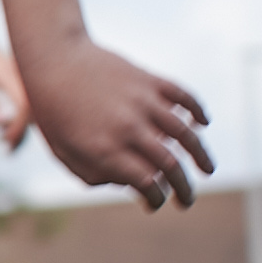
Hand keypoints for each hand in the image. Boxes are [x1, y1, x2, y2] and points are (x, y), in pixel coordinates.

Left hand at [0, 14, 32, 147]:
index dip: (19, 128)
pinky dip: (16, 116)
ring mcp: (24, 77)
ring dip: (19, 126)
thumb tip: (1, 121)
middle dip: (22, 132)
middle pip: (36, 109)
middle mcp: (23, 75)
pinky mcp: (21, 81)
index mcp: (11, 74)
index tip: (6, 142)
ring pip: (33, 107)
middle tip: (6, 149)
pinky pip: (26, 102)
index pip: (26, 106)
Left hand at [21, 35, 210, 211]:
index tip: (156, 203)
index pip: (144, 183)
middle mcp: (127, 128)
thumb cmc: (54, 111)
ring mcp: (142, 102)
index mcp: (103, 149)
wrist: (53, 59)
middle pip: (169, 164)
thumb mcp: (63, 150)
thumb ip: (93, 173)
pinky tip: (203, 123)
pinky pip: (184, 97)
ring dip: (201, 155)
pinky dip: (197, 110)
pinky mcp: (149, 80)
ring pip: (186, 134)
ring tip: (208, 170)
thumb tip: (129, 184)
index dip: (155, 198)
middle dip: (184, 189)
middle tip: (187, 201)